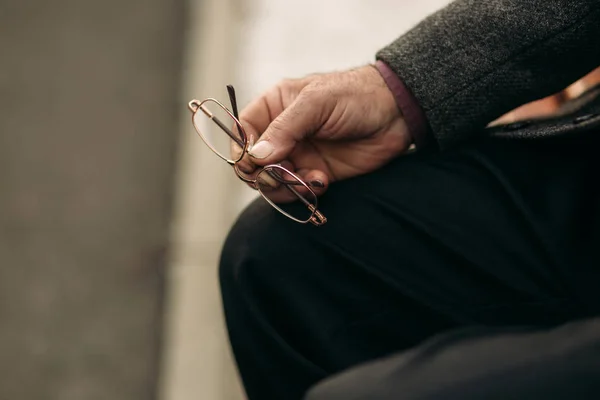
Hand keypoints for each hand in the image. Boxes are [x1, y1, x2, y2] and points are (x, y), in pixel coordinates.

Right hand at [235, 65, 410, 200]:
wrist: (396, 114)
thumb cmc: (355, 96)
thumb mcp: (317, 103)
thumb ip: (285, 128)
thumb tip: (256, 156)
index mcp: (274, 107)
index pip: (242, 132)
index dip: (242, 151)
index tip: (253, 164)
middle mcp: (281, 134)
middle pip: (253, 164)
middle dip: (264, 174)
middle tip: (283, 175)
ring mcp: (298, 155)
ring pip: (272, 183)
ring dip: (285, 187)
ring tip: (309, 179)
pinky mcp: (316, 174)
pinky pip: (297, 192)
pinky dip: (304, 192)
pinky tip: (323, 181)